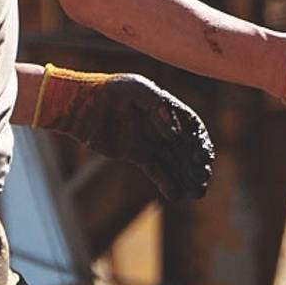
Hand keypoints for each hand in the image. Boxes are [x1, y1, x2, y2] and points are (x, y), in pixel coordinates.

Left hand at [33, 67, 214, 200]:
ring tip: (197, 194)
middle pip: (186, 147)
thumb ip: (157, 105)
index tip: (203, 158)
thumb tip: (175, 132)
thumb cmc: (108, 91)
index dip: (200, 142)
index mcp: (166, 106)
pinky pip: (155, 170)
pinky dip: (166, 182)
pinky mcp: (136, 153)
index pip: (191, 126)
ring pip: (174, 162)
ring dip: (187, 177)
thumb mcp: (135, 89)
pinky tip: (176, 196)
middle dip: (197, 164)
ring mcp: (149, 140)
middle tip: (204, 179)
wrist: (81, 105)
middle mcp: (161, 125)